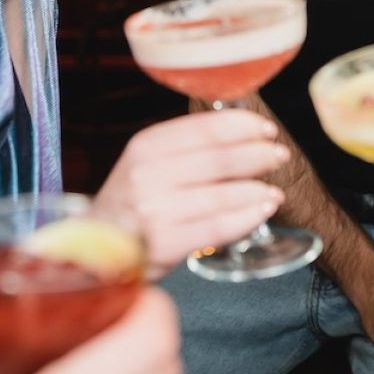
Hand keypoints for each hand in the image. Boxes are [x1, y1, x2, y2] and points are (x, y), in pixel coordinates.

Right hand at [96, 110, 287, 273]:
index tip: (266, 128)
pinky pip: (218, 226)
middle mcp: (148, 173)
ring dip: (257, 189)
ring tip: (274, 190)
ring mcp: (155, 209)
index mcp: (146, 145)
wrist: (94, 248)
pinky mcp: (166, 242)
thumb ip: (186, 146)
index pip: (205, 128)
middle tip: (279, 154)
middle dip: (258, 154)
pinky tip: (262, 210)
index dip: (243, 126)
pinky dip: (247, 217)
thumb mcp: (147, 162)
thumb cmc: (132, 202)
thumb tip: (240, 126)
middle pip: (219, 158)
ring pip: (223, 193)